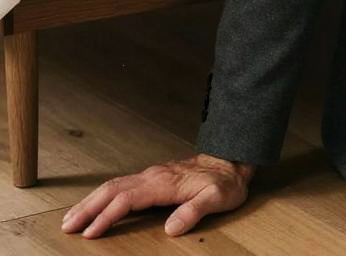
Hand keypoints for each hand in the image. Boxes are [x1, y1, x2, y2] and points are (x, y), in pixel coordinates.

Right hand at [61, 153, 255, 237]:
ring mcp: (152, 175)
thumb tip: (171, 228)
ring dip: (91, 201)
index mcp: (164, 183)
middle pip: (113, 189)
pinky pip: (122, 185)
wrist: (232, 160)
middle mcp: (153, 176)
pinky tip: (96, 205)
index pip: (128, 199)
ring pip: (114, 185)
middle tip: (67, 226)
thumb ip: (195, 211)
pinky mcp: (153, 178)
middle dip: (88, 207)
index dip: (108, 216)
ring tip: (71, 218)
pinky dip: (103, 195)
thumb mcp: (217, 198)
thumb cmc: (225, 181)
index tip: (91, 233)